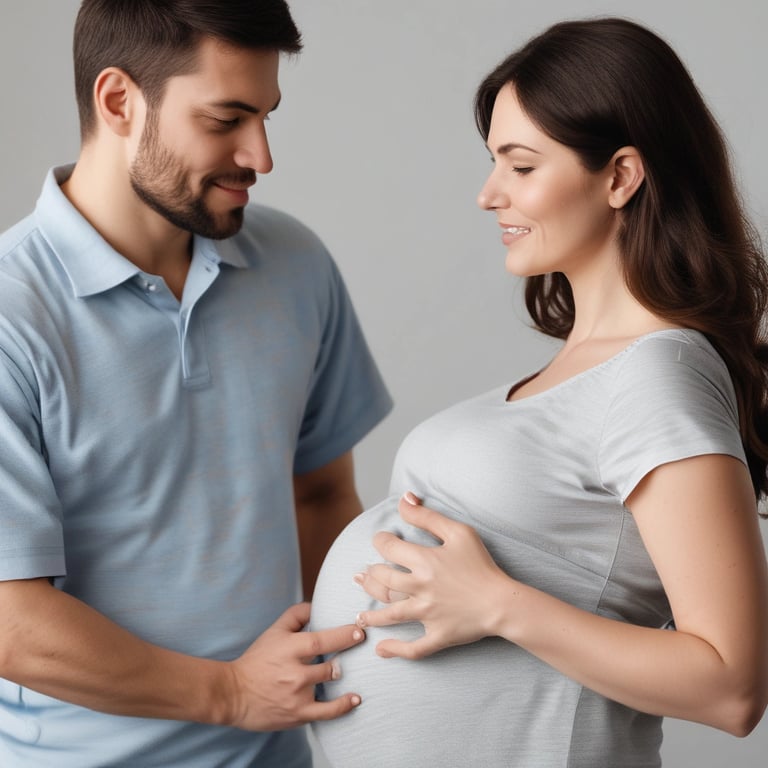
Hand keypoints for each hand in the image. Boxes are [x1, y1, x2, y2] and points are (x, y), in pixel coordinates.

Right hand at [227, 602, 364, 729]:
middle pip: (330, 666)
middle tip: (361, 651)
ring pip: (330, 683)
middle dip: (346, 658)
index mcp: (290, 649)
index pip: (322, 641)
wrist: (233, 694)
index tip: (360, 631)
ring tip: (351, 670)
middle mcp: (295, 673)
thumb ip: (297, 615)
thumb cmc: (257, 659)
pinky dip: (344, 705)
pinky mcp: (298, 714)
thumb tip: (318, 606)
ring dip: (340, 676)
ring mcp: (298, 695)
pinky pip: (327, 711)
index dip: (344, 635)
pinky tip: (355, 698)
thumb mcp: (274, 631)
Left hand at [354, 493, 508, 658]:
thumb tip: (404, 499)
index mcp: (424, 562)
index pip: (388, 549)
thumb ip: (427, 516)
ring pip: (390, 615)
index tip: (382, 540)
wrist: (503, 602)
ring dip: (372, 615)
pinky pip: (413, 648)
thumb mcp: (458, 532)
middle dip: (371, 576)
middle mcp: (420, 589)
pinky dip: (395, 651)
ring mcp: (427, 615)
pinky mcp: (437, 636)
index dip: (380, 541)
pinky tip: (381, 650)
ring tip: (360, 615)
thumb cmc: (482, 564)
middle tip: (366, 574)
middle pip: (383, 581)